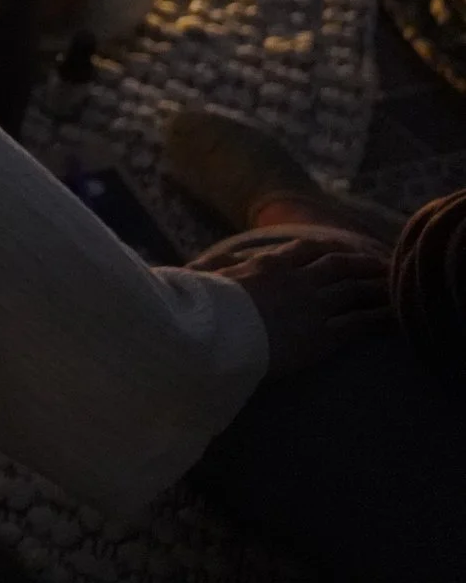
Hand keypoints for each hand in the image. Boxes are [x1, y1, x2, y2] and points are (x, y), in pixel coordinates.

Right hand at [201, 233, 391, 375]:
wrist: (218, 335)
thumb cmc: (203, 309)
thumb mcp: (201, 279)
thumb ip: (206, 270)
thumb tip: (189, 266)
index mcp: (269, 264)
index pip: (306, 249)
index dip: (327, 247)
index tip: (340, 248)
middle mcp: (297, 280)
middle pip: (339, 264)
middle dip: (362, 263)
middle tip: (379, 264)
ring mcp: (312, 306)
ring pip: (354, 289)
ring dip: (376, 287)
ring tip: (393, 287)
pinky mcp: (322, 335)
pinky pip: (359, 322)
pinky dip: (378, 317)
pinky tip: (392, 318)